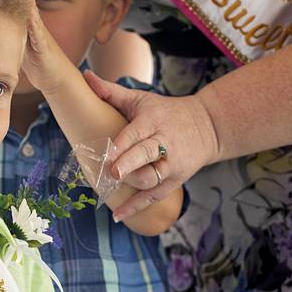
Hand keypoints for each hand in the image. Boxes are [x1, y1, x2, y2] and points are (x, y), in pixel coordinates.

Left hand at [20, 0, 68, 92]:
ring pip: (34, 16)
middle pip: (28, 5)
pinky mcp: (43, 50)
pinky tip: (31, 18)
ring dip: (29, 2)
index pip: (20, 7)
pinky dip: (34, 27)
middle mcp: (36, 29)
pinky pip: (39, 37)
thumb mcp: (21, 47)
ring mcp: (40, 38)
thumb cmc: (37, 63)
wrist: (56, 79)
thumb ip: (12, 36)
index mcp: (28, 28)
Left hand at [83, 70, 219, 220]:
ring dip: (133, 185)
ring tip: (113, 186)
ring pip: (152, 179)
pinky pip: (154, 197)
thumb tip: (85, 76)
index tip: (107, 152)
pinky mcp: (174, 182)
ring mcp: (171, 166)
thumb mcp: (140, 99)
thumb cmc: (164, 111)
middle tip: (114, 172)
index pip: (137, 134)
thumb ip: (111, 92)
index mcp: (153, 122)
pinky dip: (136, 207)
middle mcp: (165, 144)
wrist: (207, 127)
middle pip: (147, 156)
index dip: (122, 144)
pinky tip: (117, 216)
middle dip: (130, 164)